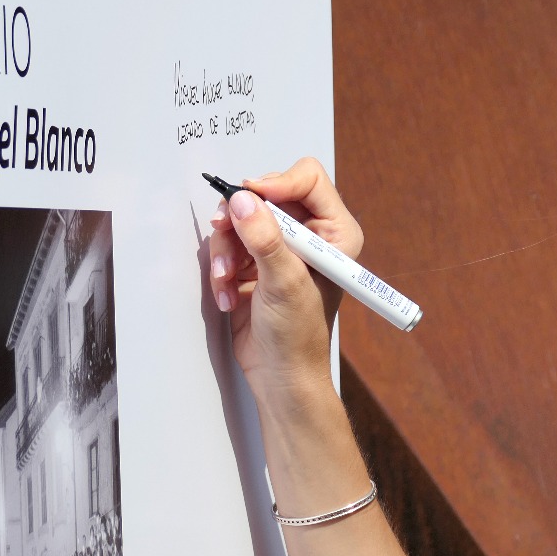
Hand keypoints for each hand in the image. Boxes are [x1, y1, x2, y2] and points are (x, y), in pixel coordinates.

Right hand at [207, 157, 364, 396]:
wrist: (280, 377)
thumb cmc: (298, 335)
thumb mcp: (284, 282)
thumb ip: (264, 238)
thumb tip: (243, 200)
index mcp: (334, 232)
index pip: (307, 178)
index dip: (276, 183)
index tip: (249, 199)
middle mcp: (310, 235)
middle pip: (265, 196)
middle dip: (240, 221)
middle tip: (223, 233)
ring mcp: (280, 248)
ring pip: (240, 220)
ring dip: (226, 250)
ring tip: (225, 280)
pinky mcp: (255, 264)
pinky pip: (229, 246)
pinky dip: (222, 269)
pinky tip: (227, 296)